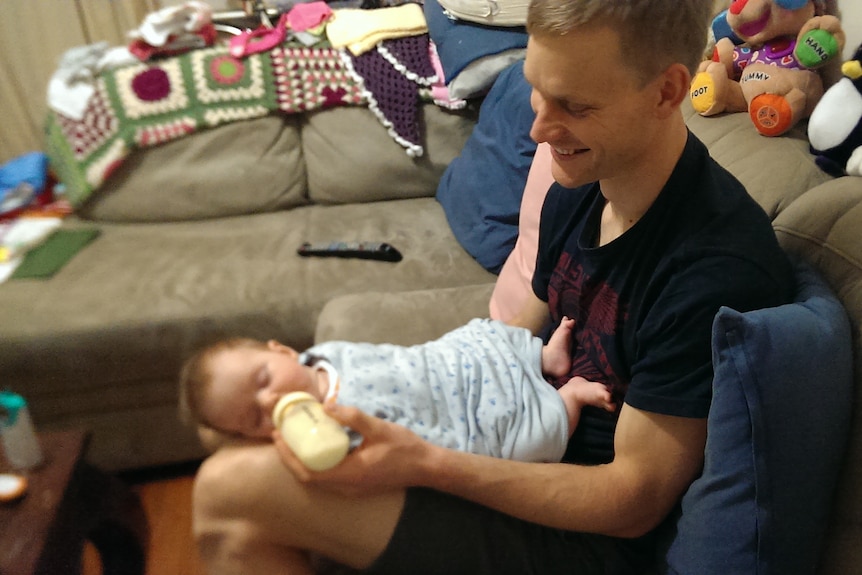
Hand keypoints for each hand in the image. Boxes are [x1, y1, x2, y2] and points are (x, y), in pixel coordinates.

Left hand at [272, 403, 432, 495]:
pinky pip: (327, 478)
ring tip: (293, 439)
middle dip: (289, 457)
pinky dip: (315, 464)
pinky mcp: (355, 486)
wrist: (425, 467)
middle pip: (307, 478)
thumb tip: (326, 406)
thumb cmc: (404, 447)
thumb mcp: (378, 427)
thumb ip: (353, 417)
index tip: (278, 436)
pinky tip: (315, 447)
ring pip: (317, 479)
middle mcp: (346, 486)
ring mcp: (351, 489)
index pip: (308, 472)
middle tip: (280, 434)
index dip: (289, 456)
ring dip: (301, 461)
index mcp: (350, 474)